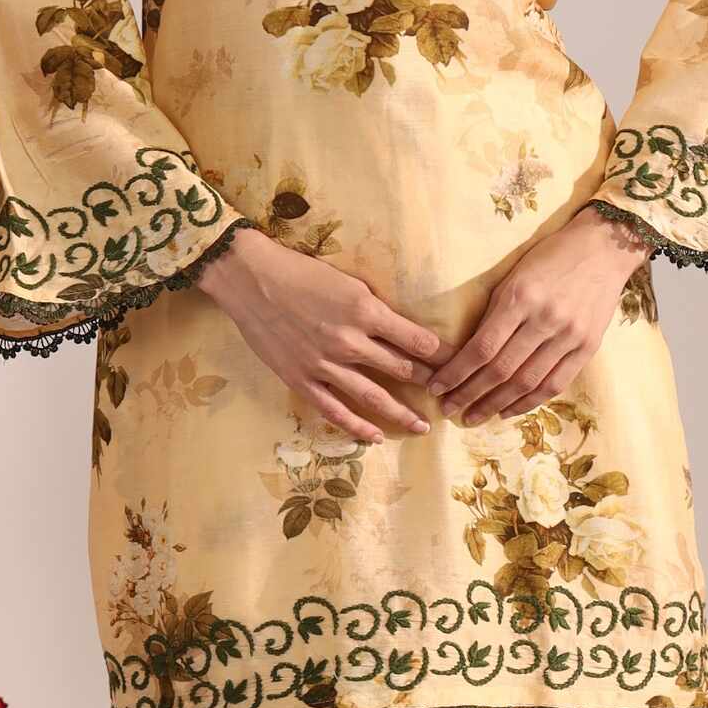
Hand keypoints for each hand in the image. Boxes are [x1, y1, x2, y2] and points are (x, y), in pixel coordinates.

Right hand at [198, 229, 446, 442]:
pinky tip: (377, 436)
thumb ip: (374, 308)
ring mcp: (325, 364)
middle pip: (402, 368)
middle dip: (429, 383)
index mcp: (366, 310)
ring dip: (403, 413)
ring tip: (423, 426)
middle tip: (448, 396)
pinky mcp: (302, 379)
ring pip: (374, 396)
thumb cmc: (300, 271)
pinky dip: (358, 426)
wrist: (250, 279)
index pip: (417, 340)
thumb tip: (401, 328)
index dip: (442, 354)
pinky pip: (335, 410)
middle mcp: (350, 341)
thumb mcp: (348, 281)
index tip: (458, 363)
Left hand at [429, 207, 645, 425]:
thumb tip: (468, 353)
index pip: (481, 348)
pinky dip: (529, 402)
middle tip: (448, 410)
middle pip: (501, 370)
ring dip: (496, 405)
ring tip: (474, 416)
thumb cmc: (551, 257)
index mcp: (520, 297)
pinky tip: (509, 410)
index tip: (436, 388)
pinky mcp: (588, 347)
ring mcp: (569, 336)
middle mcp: (545, 319)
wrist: (604, 248)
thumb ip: (494, 314)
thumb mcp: (514, 276)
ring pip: (526, 382)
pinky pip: (555, 384)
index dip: (456, 373)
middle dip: (469, 394)